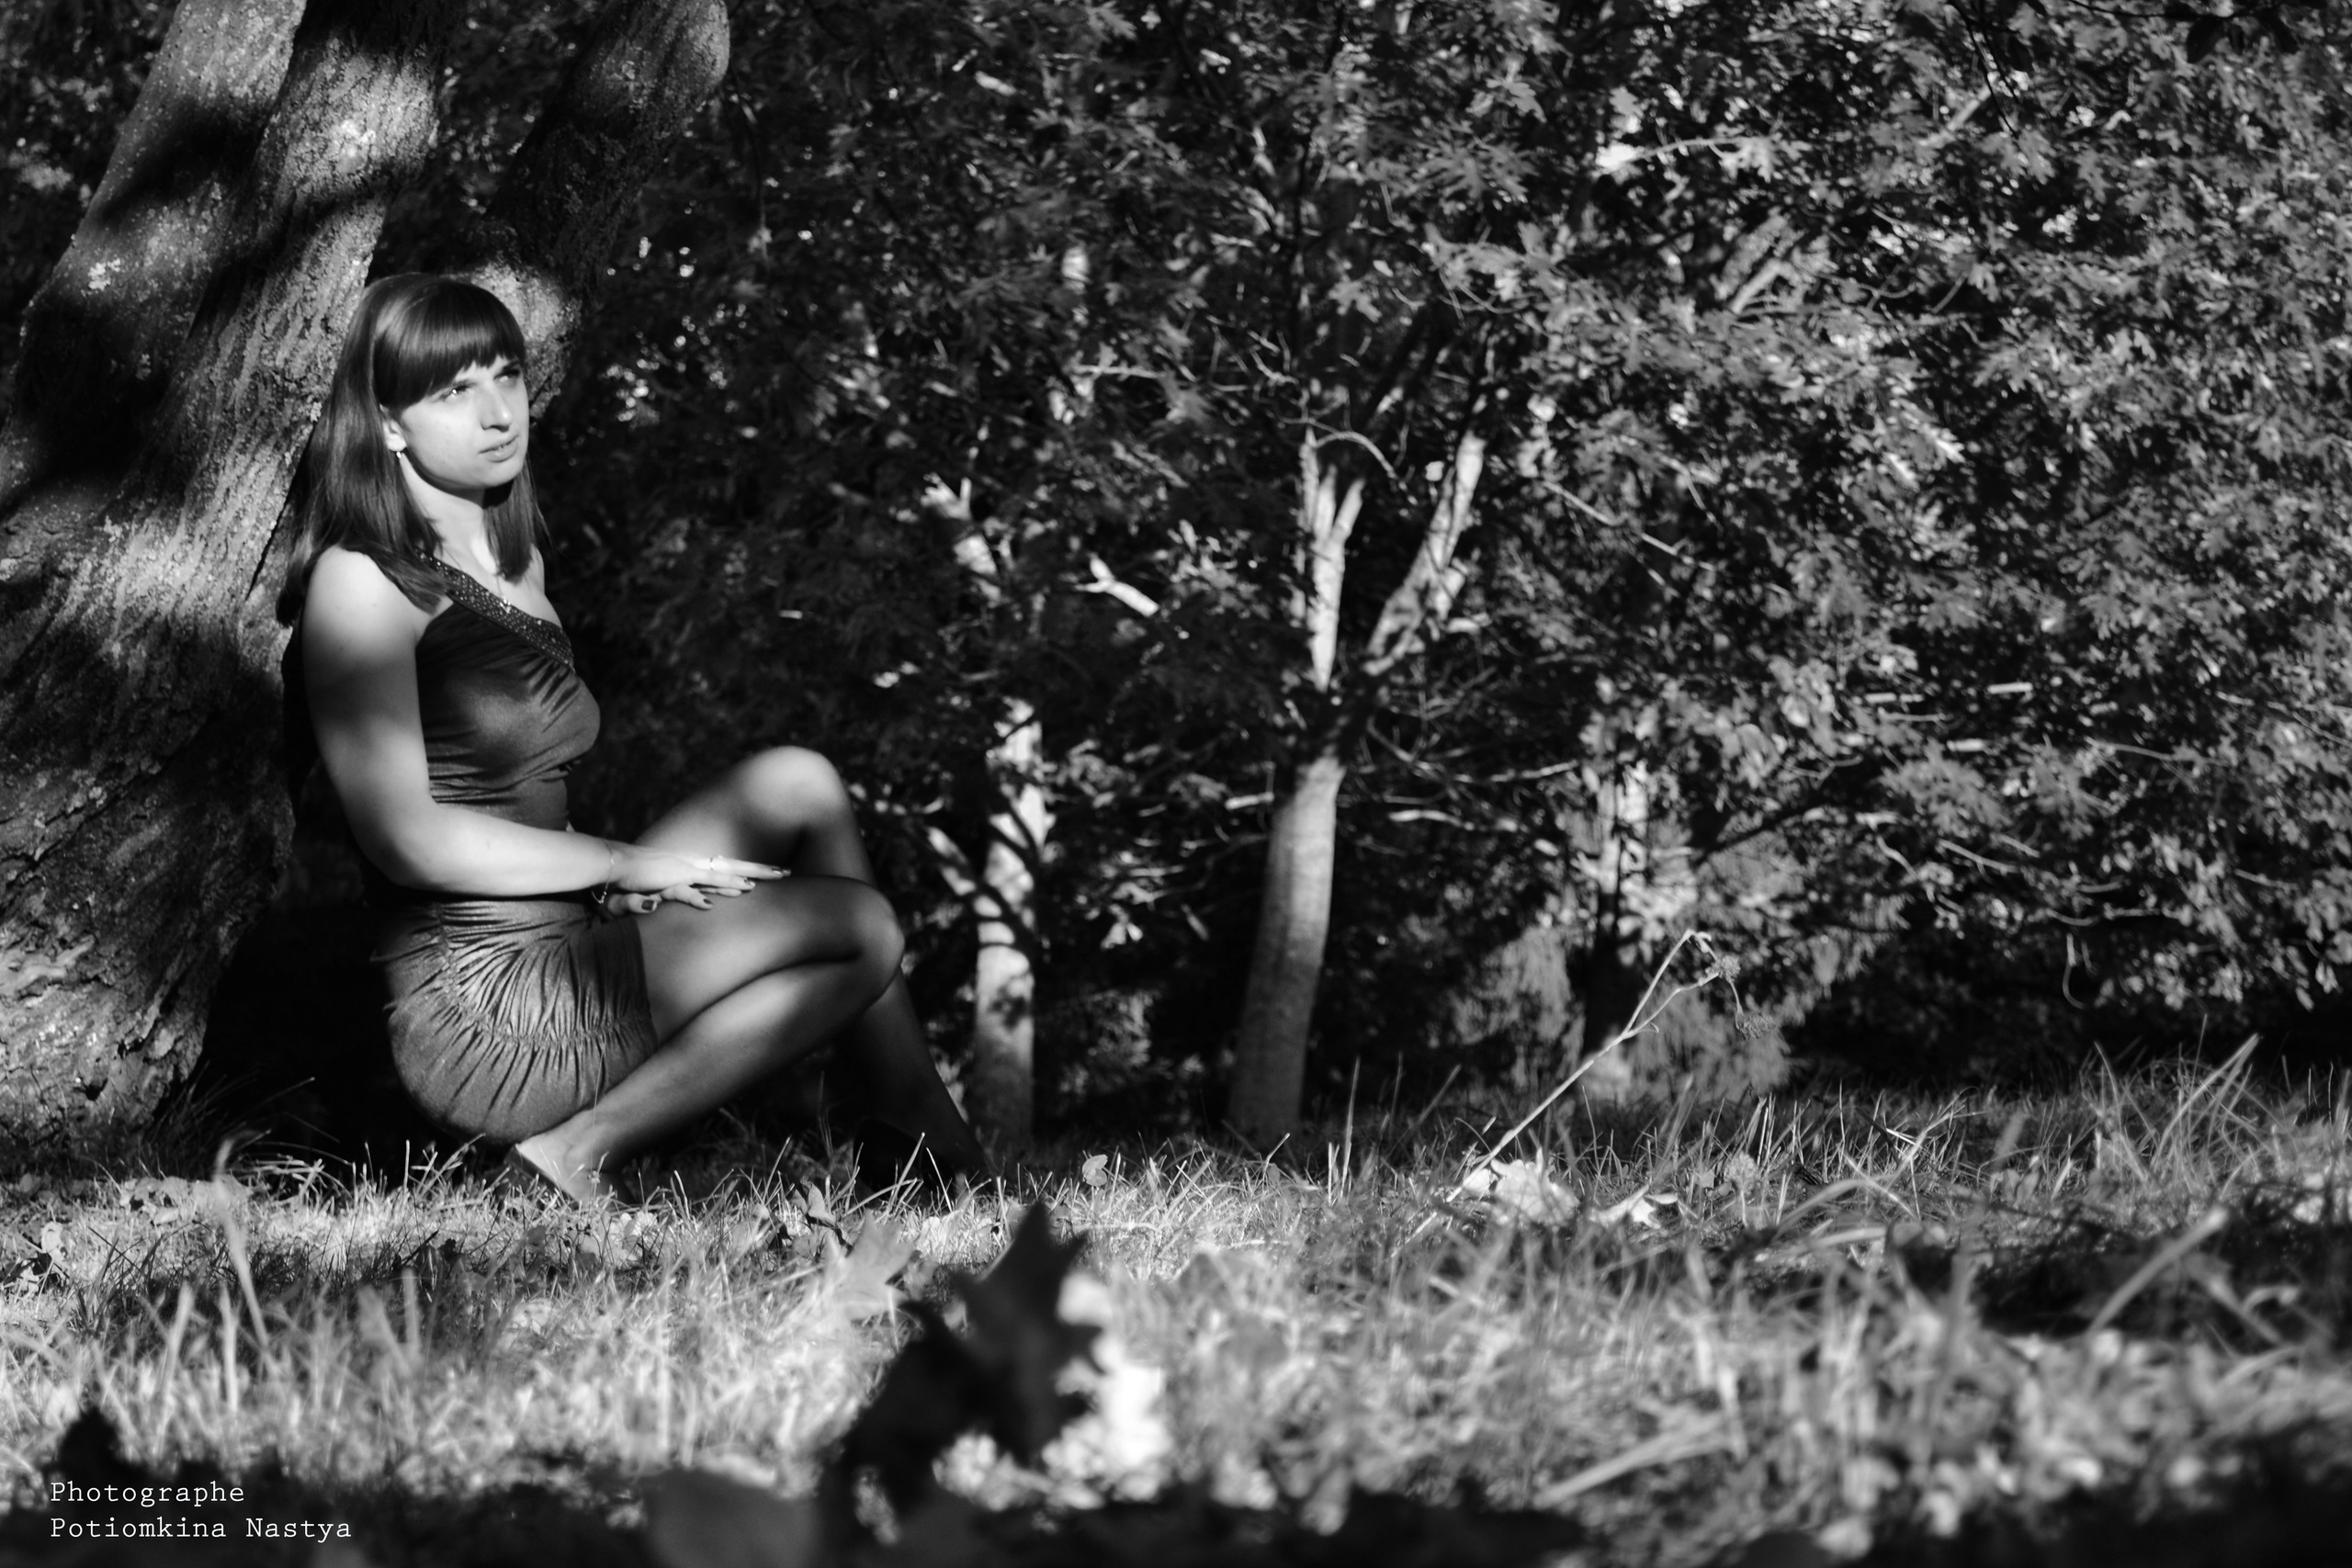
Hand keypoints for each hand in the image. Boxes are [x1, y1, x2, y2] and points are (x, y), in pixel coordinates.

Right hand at [609, 845, 785, 914]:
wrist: (614, 866)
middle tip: (786, 872)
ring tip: (776, 877)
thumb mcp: (662, 889)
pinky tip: (743, 889)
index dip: (749, 871)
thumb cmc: (634, 881)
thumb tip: (701, 902)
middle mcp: (695, 864)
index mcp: (693, 867)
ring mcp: (688, 868)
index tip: (770, 874)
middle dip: (762, 870)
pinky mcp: (678, 875)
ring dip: (752, 874)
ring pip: (728, 871)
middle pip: (735, 866)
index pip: (727, 868)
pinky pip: (708, 881)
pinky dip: (725, 885)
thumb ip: (680, 894)